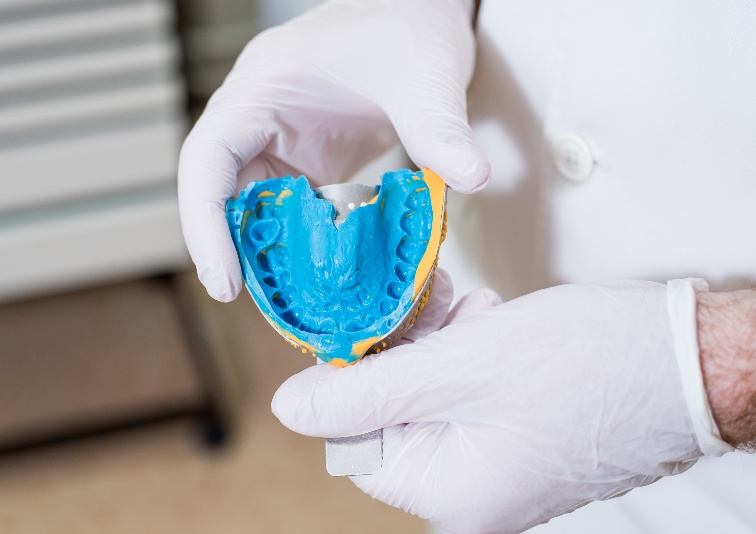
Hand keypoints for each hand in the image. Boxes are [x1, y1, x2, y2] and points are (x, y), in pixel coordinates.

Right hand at [178, 0, 489, 301]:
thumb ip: (441, 129)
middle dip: (233, 250)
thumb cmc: (409, 25)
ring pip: (252, 206)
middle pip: (221, 193)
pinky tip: (321, 276)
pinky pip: (288, 208)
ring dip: (267, 252)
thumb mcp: (423, 76)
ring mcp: (282, 139)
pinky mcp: (308, 158)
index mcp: (264, 87)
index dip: (204, 222)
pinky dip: (299, 243)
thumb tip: (474, 179)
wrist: (421, 11)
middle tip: (264, 307)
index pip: (207, 157)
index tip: (224, 282)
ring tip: (292, 303)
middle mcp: (260, 115)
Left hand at [272, 279, 731, 533]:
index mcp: (450, 491)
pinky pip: (470, 386)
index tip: (363, 319)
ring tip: (469, 307)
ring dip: (440, 338)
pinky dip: (469, 345)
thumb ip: (368, 390)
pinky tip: (485, 316)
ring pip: (433, 387)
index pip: (356, 440)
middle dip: (405, 345)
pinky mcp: (521, 427)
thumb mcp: (460, 367)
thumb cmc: (588, 366)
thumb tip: (288, 409)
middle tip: (423, 298)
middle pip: (395, 408)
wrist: (692, 360)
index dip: (354, 374)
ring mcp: (499, 458)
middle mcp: (471, 487)